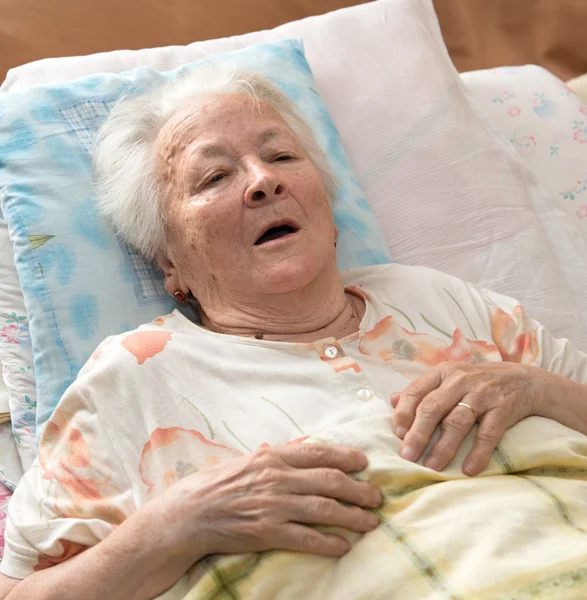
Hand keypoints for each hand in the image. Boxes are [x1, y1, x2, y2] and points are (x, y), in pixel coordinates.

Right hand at [156, 444, 381, 561]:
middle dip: (358, 488)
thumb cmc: (215, 485)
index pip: (317, 452)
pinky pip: (306, 538)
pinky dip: (328, 542)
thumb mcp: (244, 461)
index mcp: (272, 457)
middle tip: (376, 496)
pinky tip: (344, 545)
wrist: (188, 513)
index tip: (364, 462)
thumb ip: (271, 457)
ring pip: (324, 509)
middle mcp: (277, 478)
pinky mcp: (267, 532)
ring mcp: (273, 505)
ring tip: (371, 521)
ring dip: (352, 515)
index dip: (345, 456)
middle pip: (329, 480)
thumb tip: (290, 450)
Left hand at [391, 361, 537, 475]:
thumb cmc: (479, 383)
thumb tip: (392, 400)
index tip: (396, 434)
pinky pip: (488, 433)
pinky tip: (469, 469)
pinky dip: (478, 452)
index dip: (403, 413)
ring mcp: (483, 394)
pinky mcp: (504, 408)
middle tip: (408, 456)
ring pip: (457, 422)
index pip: (415, 391)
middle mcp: (460, 380)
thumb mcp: (449, 378)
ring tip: (432, 466)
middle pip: (432, 408)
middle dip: (418, 434)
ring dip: (443, 446)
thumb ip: (422, 389)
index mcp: (442, 373)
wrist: (526, 381)